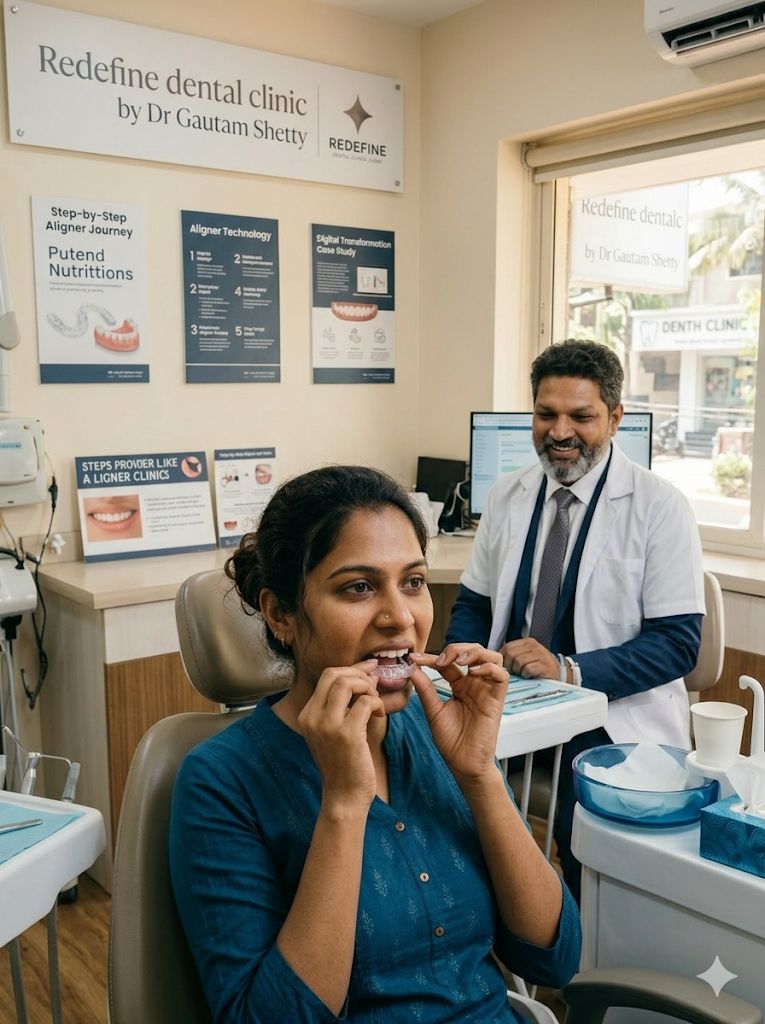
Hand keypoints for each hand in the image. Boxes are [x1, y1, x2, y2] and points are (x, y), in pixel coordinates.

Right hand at [297, 661, 384, 812]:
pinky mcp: (347, 734)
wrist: (344, 796)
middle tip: (374, 686)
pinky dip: (377, 703)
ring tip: (375, 702)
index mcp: (307, 715)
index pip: (327, 676)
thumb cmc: (344, 763)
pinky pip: (365, 702)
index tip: (369, 671)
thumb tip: (367, 675)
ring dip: (368, 687)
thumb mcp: (335, 731)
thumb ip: (345, 704)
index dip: (351, 670)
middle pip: (334, 674)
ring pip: (348, 683)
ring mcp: (328, 725)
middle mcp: (313, 717)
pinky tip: (379, 715)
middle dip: (359, 674)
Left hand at [409, 644, 507, 779]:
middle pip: (473, 651)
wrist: (462, 764)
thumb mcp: (433, 711)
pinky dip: (489, 668)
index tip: (414, 659)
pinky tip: (472, 673)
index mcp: (460, 686)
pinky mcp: (497, 700)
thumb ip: (425, 689)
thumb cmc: (451, 741)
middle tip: (440, 660)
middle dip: (456, 648)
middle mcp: (475, 685)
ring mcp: (487, 691)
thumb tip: (412, 668)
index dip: (432, 657)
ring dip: (475, 653)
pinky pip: (502, 675)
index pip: (449, 662)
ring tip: (459, 661)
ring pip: (492, 657)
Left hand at [501, 638, 559, 680]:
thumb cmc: (538, 669)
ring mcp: (540, 654)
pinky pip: (527, 669)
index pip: (506, 648)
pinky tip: (530, 676)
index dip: (503, 660)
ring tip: (525, 674)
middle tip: (516, 673)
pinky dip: (526, 675)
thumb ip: (512, 657)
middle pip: (510, 654)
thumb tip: (495, 662)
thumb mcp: (525, 658)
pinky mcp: (545, 665)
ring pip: (518, 662)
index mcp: (526, 642)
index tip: (506, 669)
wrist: (558, 676)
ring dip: (519, 672)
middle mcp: (533, 645)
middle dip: (510, 666)